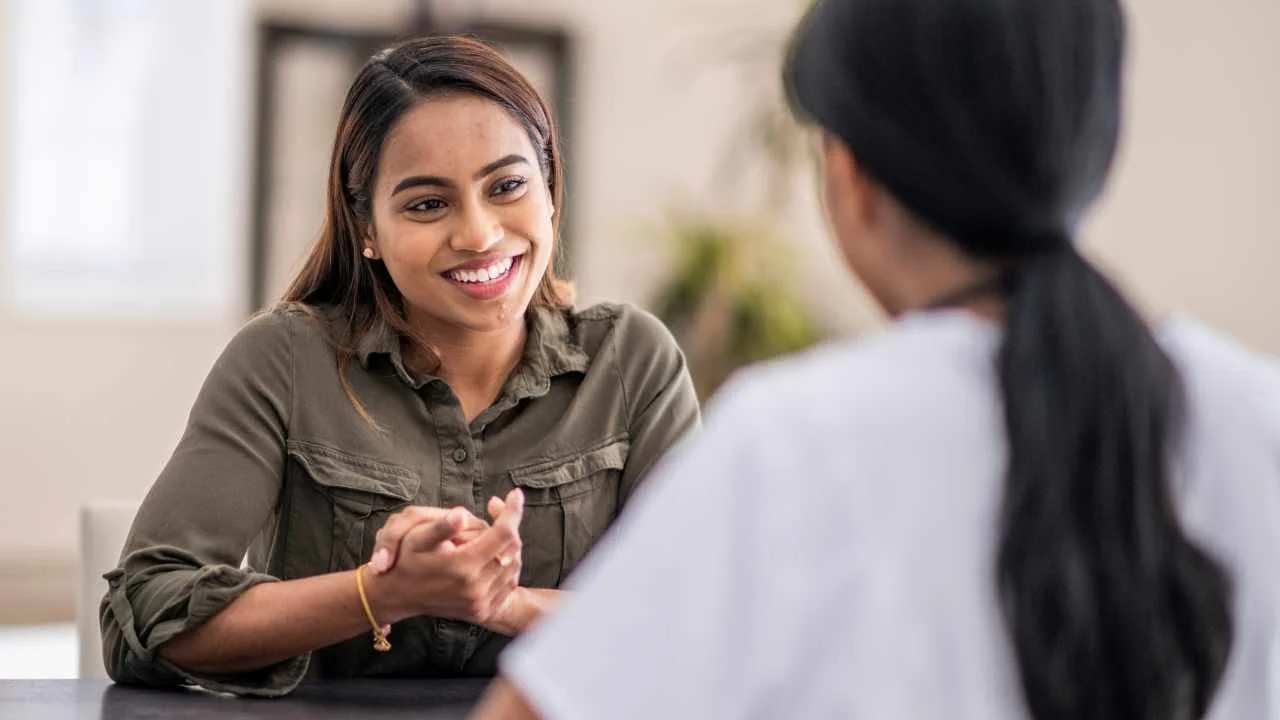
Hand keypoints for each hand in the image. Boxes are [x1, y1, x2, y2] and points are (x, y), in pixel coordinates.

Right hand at [368, 489, 524, 626]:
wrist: (397, 596)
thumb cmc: (405, 561)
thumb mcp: (415, 538)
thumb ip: (441, 527)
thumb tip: (462, 515)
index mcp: (462, 566)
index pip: (503, 534)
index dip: (512, 511)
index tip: (515, 494)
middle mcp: (475, 588)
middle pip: (512, 548)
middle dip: (510, 525)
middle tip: (498, 510)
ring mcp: (480, 603)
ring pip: (514, 565)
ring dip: (509, 545)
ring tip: (494, 531)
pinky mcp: (482, 611)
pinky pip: (508, 585)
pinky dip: (507, 566)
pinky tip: (493, 554)